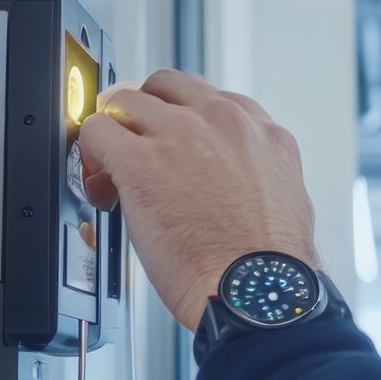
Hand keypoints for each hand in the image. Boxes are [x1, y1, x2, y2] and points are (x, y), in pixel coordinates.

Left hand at [78, 69, 320, 330]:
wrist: (254, 293)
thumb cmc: (270, 269)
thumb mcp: (289, 205)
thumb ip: (257, 178)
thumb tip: (236, 187)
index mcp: (263, 134)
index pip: (212, 100)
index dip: (185, 122)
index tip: (175, 145)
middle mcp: (224, 122)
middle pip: (166, 86)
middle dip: (146, 114)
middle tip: (139, 146)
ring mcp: (179, 135)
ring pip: (125, 100)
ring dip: (116, 131)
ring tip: (114, 169)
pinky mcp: (140, 161)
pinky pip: (97, 130)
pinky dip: (92, 153)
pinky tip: (102, 183)